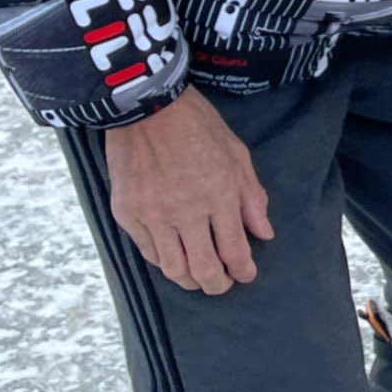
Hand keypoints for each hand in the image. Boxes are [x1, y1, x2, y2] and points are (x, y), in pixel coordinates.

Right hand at [104, 89, 272, 294]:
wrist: (146, 106)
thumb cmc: (196, 124)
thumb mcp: (237, 154)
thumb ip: (252, 198)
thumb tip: (264, 233)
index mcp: (219, 194)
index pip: (235, 251)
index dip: (243, 270)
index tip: (246, 275)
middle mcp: (187, 211)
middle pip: (204, 269)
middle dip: (217, 285)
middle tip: (222, 285)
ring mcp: (154, 214)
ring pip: (173, 268)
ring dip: (189, 280)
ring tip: (198, 279)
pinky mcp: (127, 213)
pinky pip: (148, 251)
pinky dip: (163, 261)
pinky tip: (173, 259)